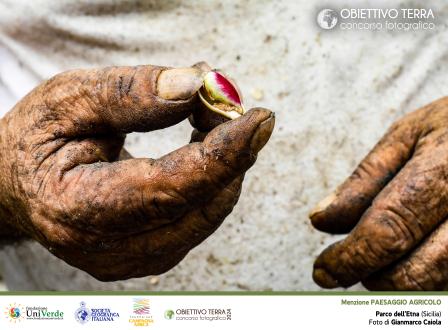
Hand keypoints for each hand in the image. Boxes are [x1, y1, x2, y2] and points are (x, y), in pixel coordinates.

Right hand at [0, 65, 273, 280]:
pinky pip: (200, 218)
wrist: (21, 184)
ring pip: (207, 214)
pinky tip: (204, 150)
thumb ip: (128, 93)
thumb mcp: (69, 100)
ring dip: (224, 164)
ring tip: (208, 117)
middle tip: (226, 102)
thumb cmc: (40, 140)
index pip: (168, 188)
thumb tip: (194, 85)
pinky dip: (212, 181)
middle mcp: (107, 249)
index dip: (221, 154)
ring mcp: (132, 260)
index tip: (258, 120)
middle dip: (230, 152)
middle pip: (198, 206)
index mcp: (76, 210)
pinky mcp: (150, 256)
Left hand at [310, 97, 447, 289]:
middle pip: (414, 272)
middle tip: (348, 264)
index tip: (323, 271)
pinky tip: (413, 248)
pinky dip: (424, 272)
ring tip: (380, 251)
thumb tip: (320, 220)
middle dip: (371, 276)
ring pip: (435, 284)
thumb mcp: (407, 136)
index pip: (388, 231)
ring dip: (397, 280)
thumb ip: (364, 180)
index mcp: (445, 172)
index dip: (350, 258)